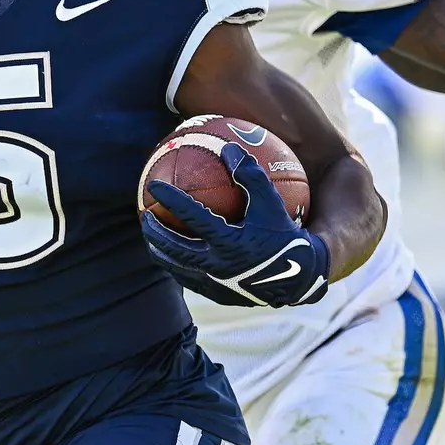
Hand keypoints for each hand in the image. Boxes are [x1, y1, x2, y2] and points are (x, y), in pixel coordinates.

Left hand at [141, 143, 329, 306]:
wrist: (299, 278)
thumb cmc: (285, 235)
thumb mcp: (271, 203)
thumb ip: (250, 176)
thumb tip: (228, 148)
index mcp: (230, 242)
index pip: (192, 217)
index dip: (171, 199)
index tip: (154, 185)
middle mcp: (218, 265)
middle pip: (174, 249)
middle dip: (155, 232)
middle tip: (145, 216)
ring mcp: (216, 284)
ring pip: (177, 268)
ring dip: (161, 253)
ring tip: (152, 239)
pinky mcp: (218, 295)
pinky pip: (190, 280)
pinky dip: (178, 267)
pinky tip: (174, 257)